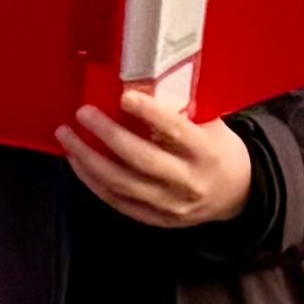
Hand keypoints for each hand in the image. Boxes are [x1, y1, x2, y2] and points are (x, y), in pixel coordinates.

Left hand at [61, 86, 257, 230]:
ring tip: (67, 137)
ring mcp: (170, 205)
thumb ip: (182, 111)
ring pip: (121, 184)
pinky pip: (117, 202)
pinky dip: (92, 182)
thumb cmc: (218, 149)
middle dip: (107, 135)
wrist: (237, 194)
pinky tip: (77, 163)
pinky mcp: (156, 219)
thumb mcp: (212, 126)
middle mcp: (187, 181)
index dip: (149, 114)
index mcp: (207, 152)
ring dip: (88, 160)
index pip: (175, 131)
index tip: (124, 96)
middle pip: (141, 160)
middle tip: (82, 113)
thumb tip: (141, 84)